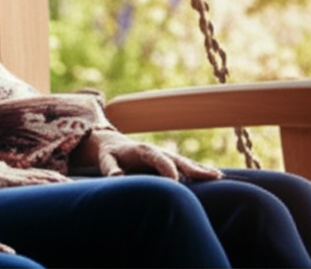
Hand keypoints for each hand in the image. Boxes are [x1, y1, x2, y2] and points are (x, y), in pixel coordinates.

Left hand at [72, 129, 222, 180]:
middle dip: (193, 168)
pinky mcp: (168, 161)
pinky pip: (187, 165)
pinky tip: (215, 176)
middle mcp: (157, 151)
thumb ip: (111, 168)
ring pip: (186, 162)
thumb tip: (116, 177)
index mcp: (142, 150)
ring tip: (218, 177)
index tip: (176, 181)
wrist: (111, 144)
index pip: (157, 158)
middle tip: (211, 177)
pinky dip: (200, 170)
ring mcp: (165, 155)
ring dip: (201, 169)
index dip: (166, 168)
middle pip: (178, 159)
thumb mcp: (106, 160)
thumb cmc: (108, 155)